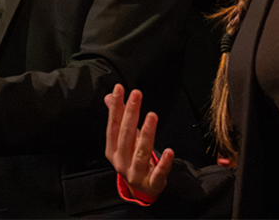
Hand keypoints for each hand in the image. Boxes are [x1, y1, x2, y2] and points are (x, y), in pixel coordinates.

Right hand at [104, 84, 172, 203]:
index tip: (119, 89)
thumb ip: (117, 119)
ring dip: (147, 134)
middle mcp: (122, 161)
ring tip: (152, 116)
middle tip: (136, 94)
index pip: (113, 126)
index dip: (115, 107)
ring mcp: (136, 173)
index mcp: (113, 150)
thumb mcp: (123, 141)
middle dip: (130, 114)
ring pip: (141, 153)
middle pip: (126, 136)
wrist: (141, 188)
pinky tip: (169, 151)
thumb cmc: (132, 160)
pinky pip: (158, 172)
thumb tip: (109, 97)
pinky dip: (163, 163)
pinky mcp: (152, 182)